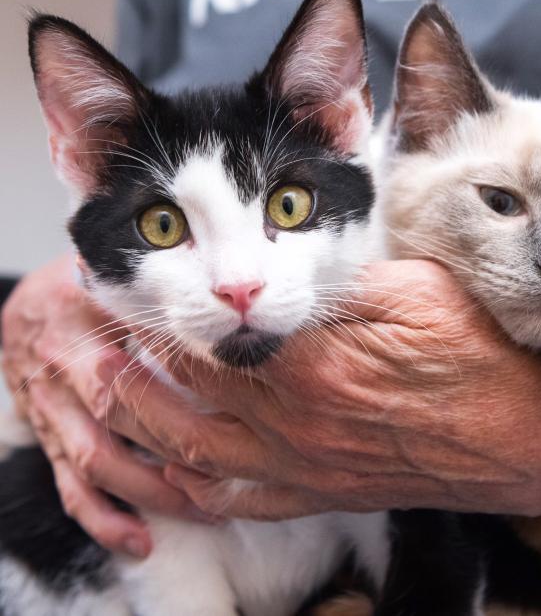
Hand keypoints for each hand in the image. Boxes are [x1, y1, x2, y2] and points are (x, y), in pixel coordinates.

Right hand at [1, 254, 210, 555]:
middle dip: (175, 445)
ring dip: (151, 490)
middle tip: (234, 465)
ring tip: (204, 510)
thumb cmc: (96, 286)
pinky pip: (69, 484)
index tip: (237, 394)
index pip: (141, 340)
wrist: (30, 303)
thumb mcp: (129, 274)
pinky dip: (103, 517)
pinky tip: (140, 538)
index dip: (185, 371)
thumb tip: (237, 289)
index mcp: (91, 309)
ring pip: (97, 457)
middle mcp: (66, 358)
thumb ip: (172, 283)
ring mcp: (53, 402)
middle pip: (119, 409)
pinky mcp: (48, 435)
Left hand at [99, 259, 540, 519]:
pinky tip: (168, 461)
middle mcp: (297, 425)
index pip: (206, 335)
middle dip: (131, 360)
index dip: (163, 306)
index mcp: (316, 364)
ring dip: (140, 420)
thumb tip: (271, 269)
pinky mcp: (322, 492)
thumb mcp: (416, 287)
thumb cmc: (488, 352)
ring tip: (110, 385)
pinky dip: (185, 483)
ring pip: (190, 453)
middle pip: (182, 396)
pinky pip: (233, 499)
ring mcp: (306, 467)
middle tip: (103, 328)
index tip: (135, 282)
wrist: (535, 435)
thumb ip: (335, 278)